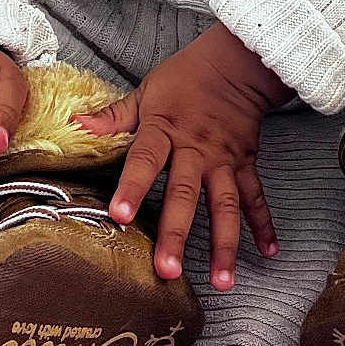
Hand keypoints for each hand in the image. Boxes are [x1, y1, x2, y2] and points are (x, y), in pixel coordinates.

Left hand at [71, 24, 288, 290]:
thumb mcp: (146, 91)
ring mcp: (224, 160)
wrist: (236, 64)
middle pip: (185, 195)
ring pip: (225, 206)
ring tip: (223, 281)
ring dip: (225, 245)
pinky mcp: (245, 164)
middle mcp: (196, 150)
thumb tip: (76, 125)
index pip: (145, 160)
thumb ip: (114, 116)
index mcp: (165, 130)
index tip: (119, 216)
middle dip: (177, 233)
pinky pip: (255, 197)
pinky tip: (268, 252)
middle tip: (168, 271)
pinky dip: (264, 224)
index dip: (132, 187)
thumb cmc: (185, 78)